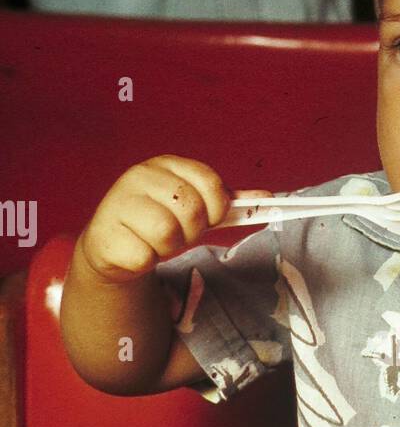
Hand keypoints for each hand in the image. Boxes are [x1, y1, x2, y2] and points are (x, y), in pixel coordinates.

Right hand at [80, 156, 270, 283]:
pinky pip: (145, 257)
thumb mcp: (192, 205)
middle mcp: (139, 176)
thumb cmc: (158, 219)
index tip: (209, 217)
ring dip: (168, 248)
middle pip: (191, 210)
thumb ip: (225, 201)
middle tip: (177, 232)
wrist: (112, 243)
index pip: (210, 183)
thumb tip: (267, 197)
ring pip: (167, 234)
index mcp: (165, 165)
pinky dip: (146, 262)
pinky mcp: (104, 235)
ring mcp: (118, 203)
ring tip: (155, 242)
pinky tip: (136, 250)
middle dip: (191, 231)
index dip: (217, 208)